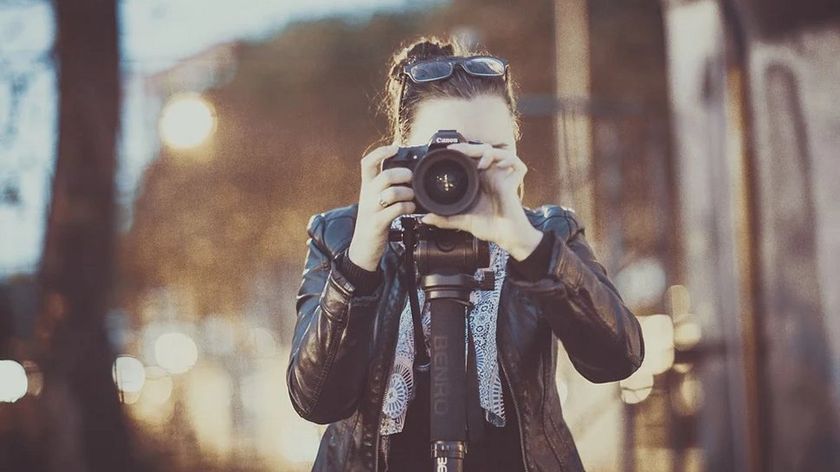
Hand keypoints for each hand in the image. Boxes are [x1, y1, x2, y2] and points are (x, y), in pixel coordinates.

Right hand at [347, 144, 416, 270]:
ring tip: (412, 197)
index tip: (395, 148)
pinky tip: (410, 209)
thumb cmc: (374, 221)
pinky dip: (407, 207)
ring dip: (407, 193)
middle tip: (411, 179)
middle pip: (385, 176)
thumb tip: (407, 173)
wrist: (363, 248)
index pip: (368, 162)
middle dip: (403, 174)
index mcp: (366, 187)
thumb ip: (386, 187)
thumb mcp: (375, 200)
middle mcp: (366, 195)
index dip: (381, 152)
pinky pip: (395, 210)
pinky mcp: (377, 223)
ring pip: (391, 192)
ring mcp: (371, 210)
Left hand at [420, 142, 542, 260]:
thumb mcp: (462, 221)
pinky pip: (517, 165)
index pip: (471, 158)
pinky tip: (499, 166)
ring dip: (489, 152)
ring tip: (481, 162)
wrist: (505, 237)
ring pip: (499, 153)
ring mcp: (503, 178)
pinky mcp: (514, 183)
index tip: (449, 150)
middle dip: (471, 147)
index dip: (463, 151)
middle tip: (458, 150)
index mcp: (479, 181)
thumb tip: (425, 219)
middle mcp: (491, 176)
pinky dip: (509, 160)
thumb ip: (444, 219)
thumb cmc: (489, 228)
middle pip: (483, 151)